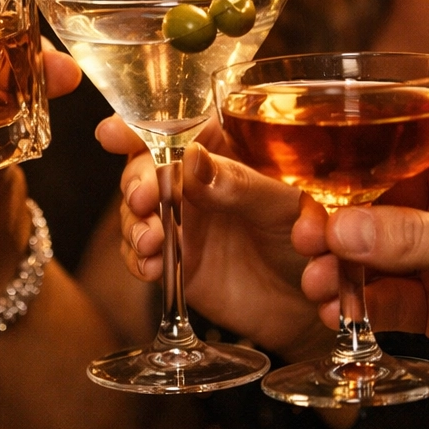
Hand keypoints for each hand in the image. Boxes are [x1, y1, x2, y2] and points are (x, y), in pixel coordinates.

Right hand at [99, 117, 326, 358]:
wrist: (315, 304)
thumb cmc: (315, 242)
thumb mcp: (283, 205)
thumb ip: (238, 184)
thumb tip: (191, 160)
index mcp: (226, 150)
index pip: (177, 124)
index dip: (140, 125)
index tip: (113, 133)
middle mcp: (198, 181)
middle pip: (147, 166)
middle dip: (136, 181)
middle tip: (142, 199)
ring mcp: (184, 220)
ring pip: (138, 210)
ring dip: (134, 223)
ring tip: (151, 240)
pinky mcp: (177, 260)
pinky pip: (143, 254)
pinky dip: (139, 259)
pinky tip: (151, 266)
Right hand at [292, 119, 428, 422]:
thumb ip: (411, 238)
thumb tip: (341, 229)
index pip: (398, 145)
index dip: (349, 161)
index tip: (309, 182)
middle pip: (375, 202)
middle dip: (335, 224)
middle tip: (305, 243)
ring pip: (374, 254)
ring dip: (342, 270)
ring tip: (319, 288)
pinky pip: (388, 299)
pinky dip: (361, 306)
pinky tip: (338, 315)